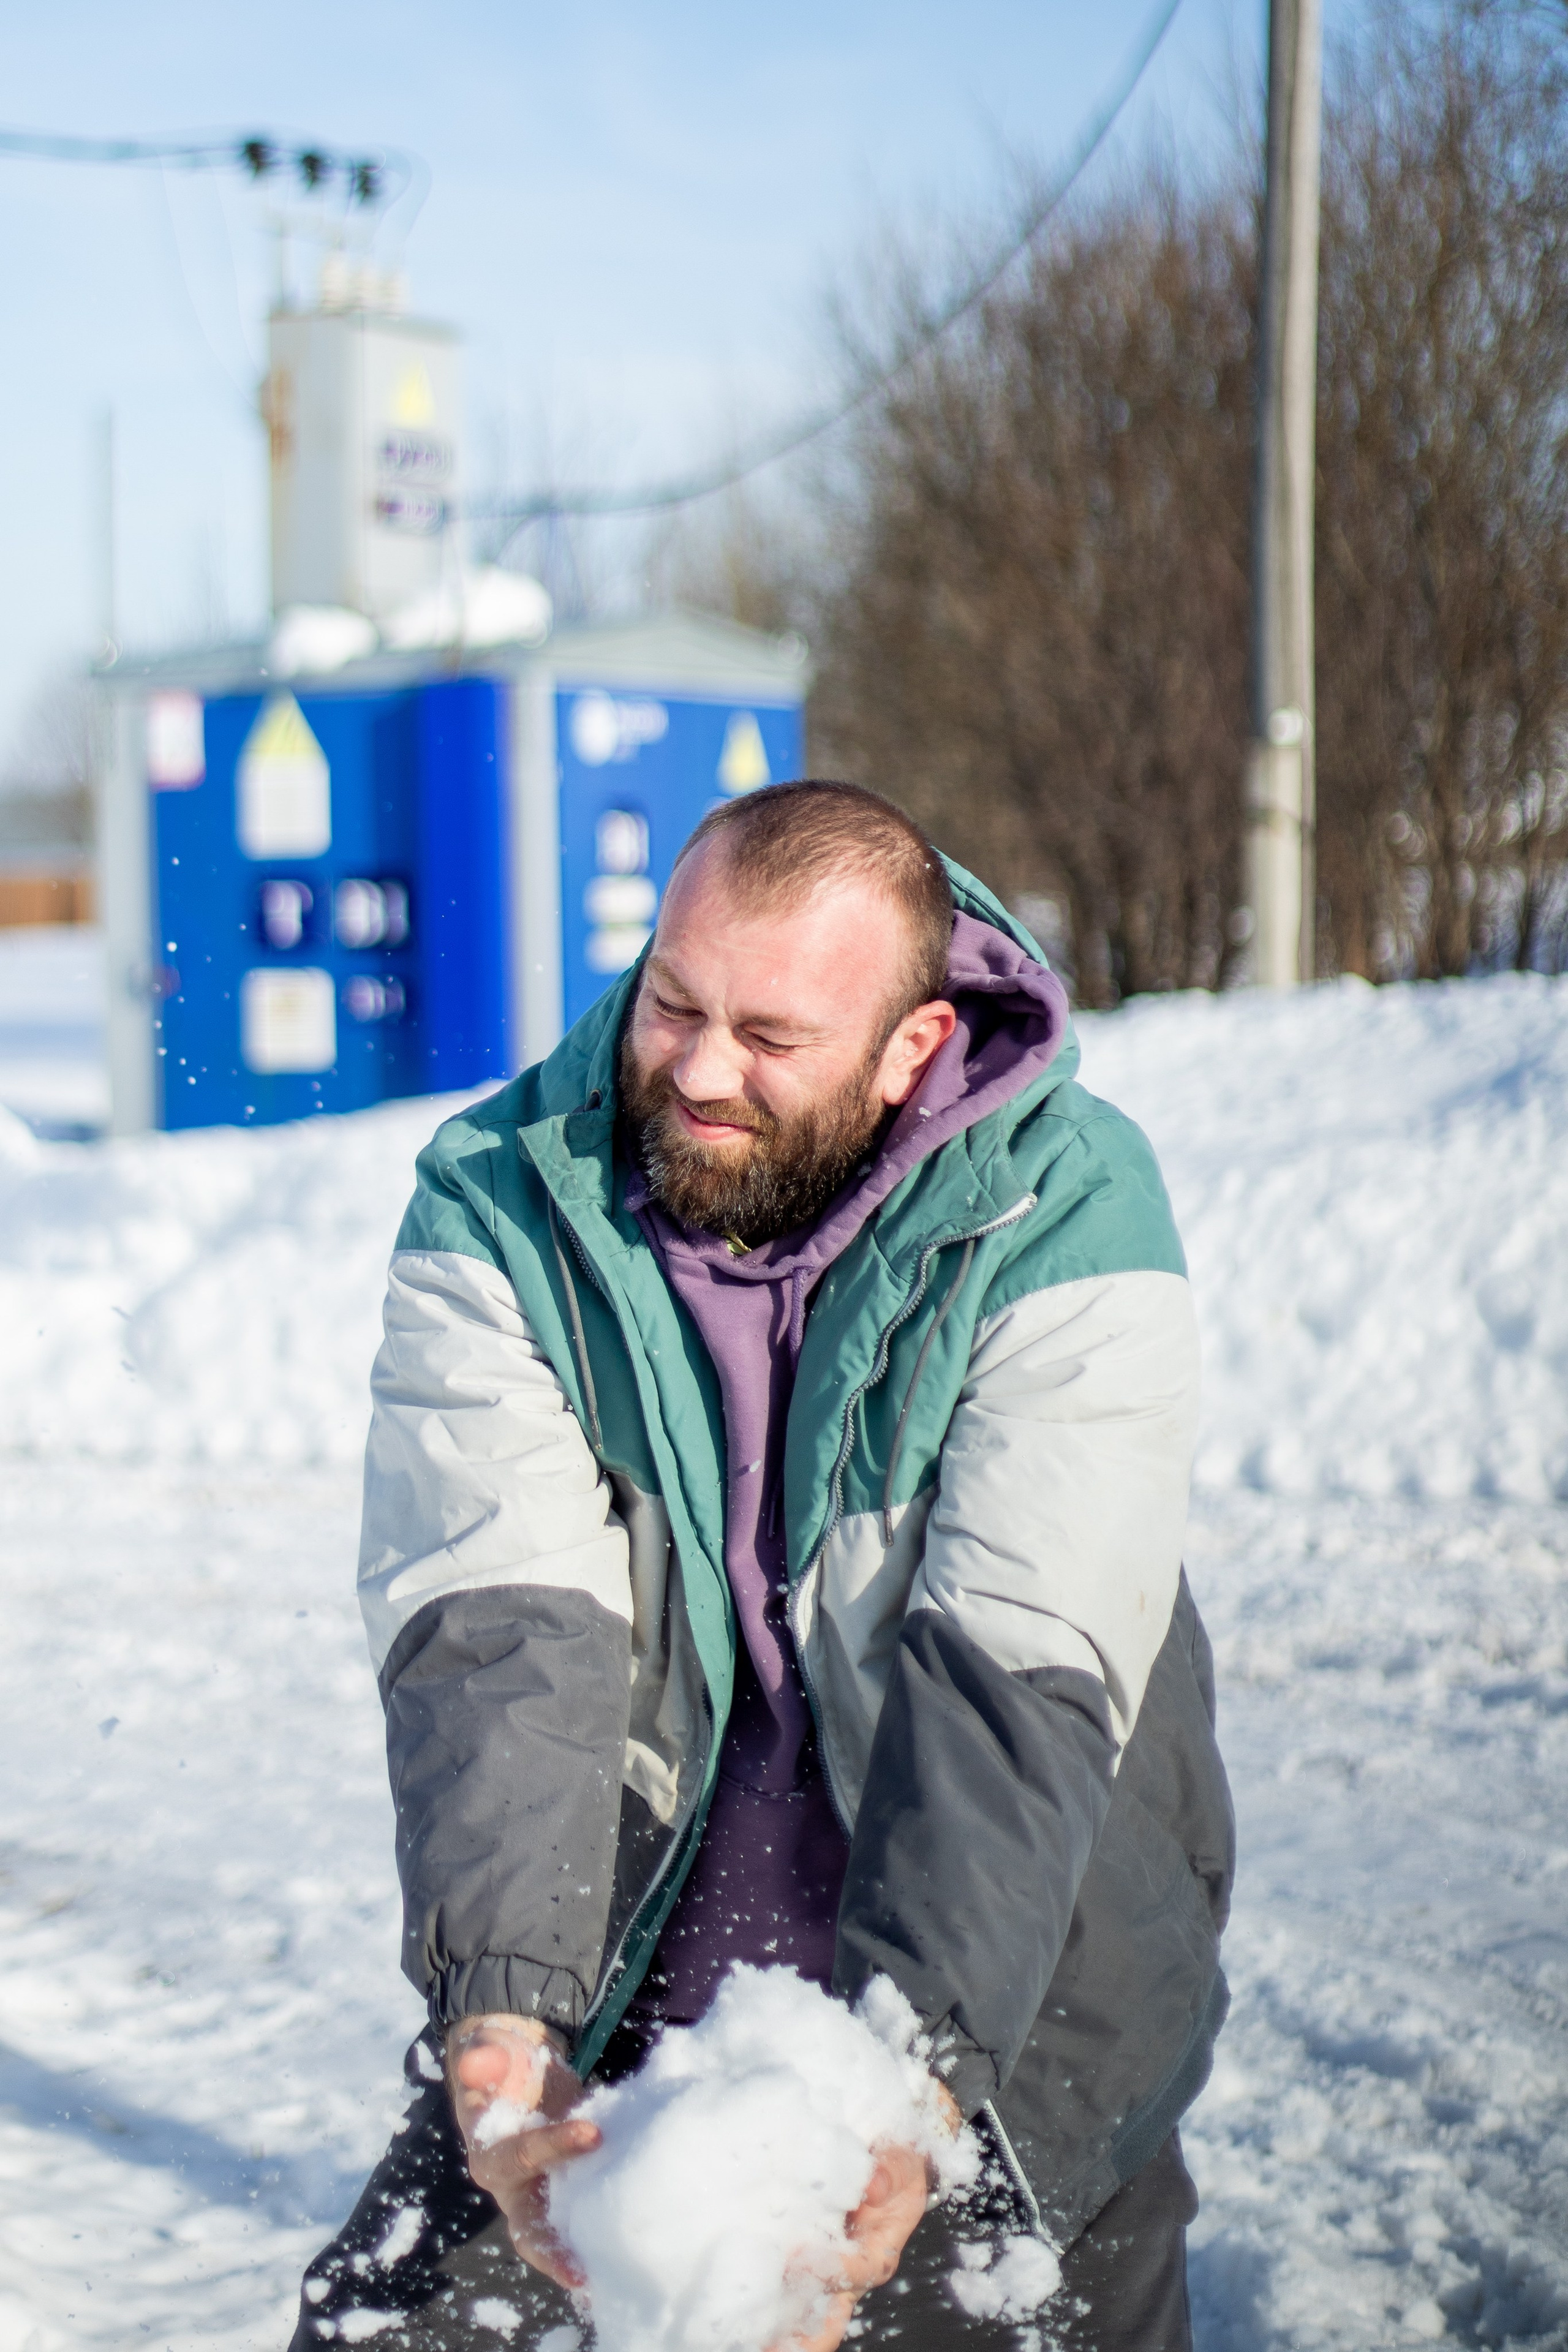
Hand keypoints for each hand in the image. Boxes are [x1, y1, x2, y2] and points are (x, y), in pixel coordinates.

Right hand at [446, 2014, 600, 2288]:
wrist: (514, 2066)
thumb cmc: (497, 2060)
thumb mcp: (486, 2051)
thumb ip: (482, 2058)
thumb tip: (476, 2062)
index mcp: (489, 2154)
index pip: (519, 2157)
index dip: (553, 2146)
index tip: (593, 2132)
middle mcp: (513, 2186)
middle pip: (528, 2230)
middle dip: (553, 2253)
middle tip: (584, 2275)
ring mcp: (540, 2193)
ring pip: (555, 2236)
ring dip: (578, 2258)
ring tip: (610, 2281)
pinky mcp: (566, 2189)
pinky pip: (578, 2221)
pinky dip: (595, 2241)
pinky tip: (624, 2263)